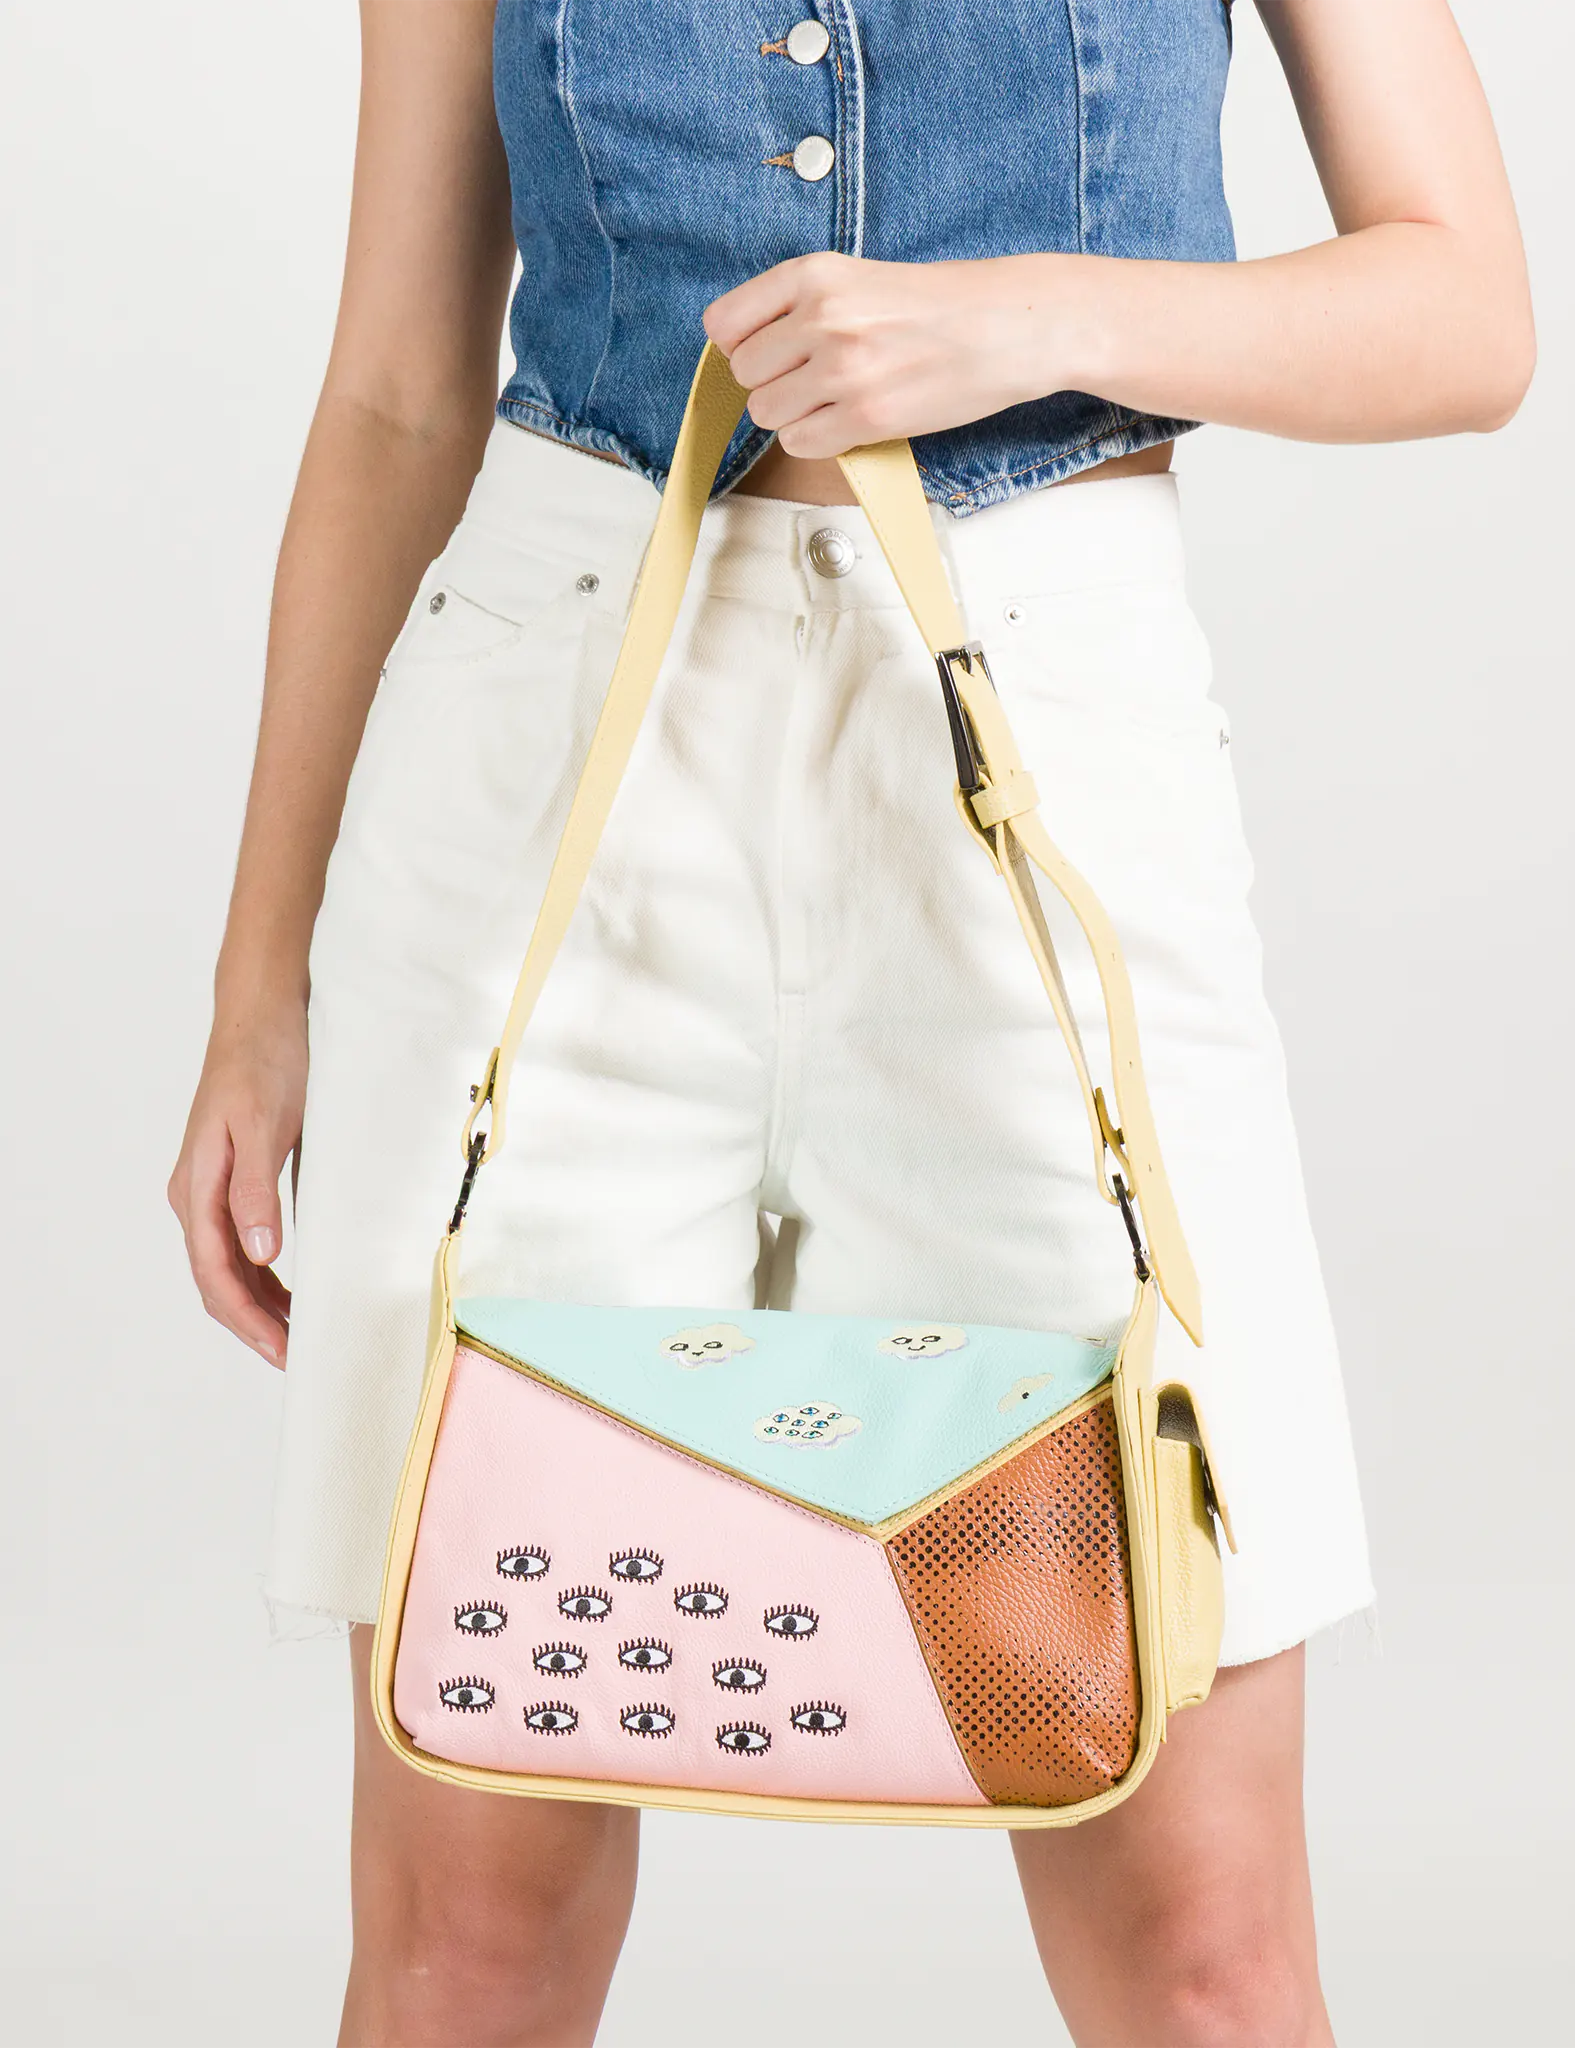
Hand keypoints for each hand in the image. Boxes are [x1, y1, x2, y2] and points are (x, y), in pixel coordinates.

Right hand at [168, 1004, 305, 1367]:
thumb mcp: (267, 1124)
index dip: (248, 1319)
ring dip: (260, 1305)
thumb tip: (261, 1253)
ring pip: (230, 1265)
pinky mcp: (235, 1179)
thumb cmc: (266, 1062)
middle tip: (297, 1357)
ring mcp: (213, 1188)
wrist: (263, 1015)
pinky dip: (265, 1275)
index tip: (283, 1350)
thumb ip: (258, 1190)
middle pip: (218, 1279)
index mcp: (197, 1187)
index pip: (215, 1272)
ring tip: (299, 1335)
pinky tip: (291, 1291)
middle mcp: (196, 1194)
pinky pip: (242, 1243)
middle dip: (254, 1324)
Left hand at [702, 250, 1079, 458]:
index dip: (742, 346)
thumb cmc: (938, 304)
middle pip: (744, 374)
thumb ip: (799, 306)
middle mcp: (823, 318)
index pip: (723, 325)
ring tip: (834, 399)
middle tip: (814, 379)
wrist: (1009, 325)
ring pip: (766, 413)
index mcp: (814, 274)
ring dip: (792, 415)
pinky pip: (799, 443)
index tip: (770, 352)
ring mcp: (843, 370)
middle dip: (772, 382)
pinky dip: (817, 439)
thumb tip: (742, 351)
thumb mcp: (858, 278)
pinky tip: (849, 419)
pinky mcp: (866, 417)